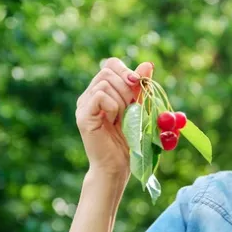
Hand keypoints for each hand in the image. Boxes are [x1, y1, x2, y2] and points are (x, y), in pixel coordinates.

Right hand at [75, 58, 153, 176]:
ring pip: (105, 82)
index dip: (126, 70)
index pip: (111, 64)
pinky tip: (113, 120)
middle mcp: (89, 95)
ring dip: (121, 99)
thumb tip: (148, 64)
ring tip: (121, 119)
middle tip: (130, 108)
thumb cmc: (129, 141)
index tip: (137, 83)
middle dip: (126, 86)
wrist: (118, 166)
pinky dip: (113, 105)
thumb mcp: (139, 109)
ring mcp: (83, 105)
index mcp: (101, 91)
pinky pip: (100, 95)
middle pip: (108, 70)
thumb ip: (141, 88)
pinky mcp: (83, 116)